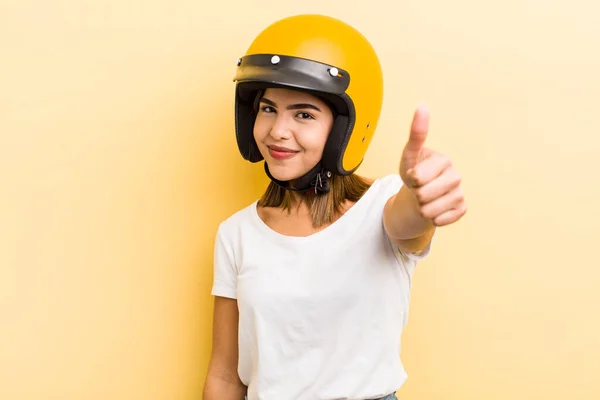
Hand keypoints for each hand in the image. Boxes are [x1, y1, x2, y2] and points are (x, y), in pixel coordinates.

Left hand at [399, 104, 466, 225]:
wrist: (420, 194)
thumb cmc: (414, 171)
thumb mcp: (409, 155)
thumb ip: (416, 134)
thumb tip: (423, 104)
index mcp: (444, 160)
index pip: (418, 177)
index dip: (410, 180)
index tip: (413, 175)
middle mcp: (455, 176)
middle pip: (424, 196)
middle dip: (415, 195)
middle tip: (418, 189)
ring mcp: (460, 193)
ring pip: (431, 210)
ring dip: (422, 209)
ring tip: (424, 200)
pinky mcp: (462, 209)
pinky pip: (442, 220)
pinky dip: (433, 218)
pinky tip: (434, 210)